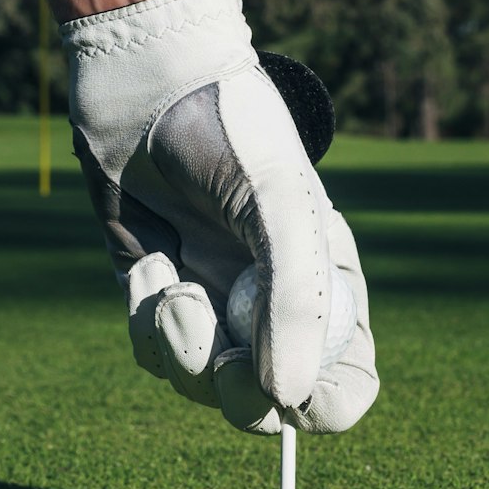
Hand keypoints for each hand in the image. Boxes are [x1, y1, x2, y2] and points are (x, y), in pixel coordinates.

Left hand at [64, 0, 377, 432]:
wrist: (149, 83)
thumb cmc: (232, 135)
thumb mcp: (280, 212)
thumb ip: (295, 307)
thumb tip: (287, 397)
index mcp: (326, 289)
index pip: (343, 384)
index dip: (322, 405)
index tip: (287, 392)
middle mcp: (270, 305)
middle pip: (264, 402)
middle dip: (236, 393)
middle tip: (218, 363)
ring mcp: (212, 301)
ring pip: (197, 383)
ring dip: (180, 349)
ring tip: (173, 287)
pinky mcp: (155, 290)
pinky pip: (151, 348)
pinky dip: (144, 316)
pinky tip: (150, 259)